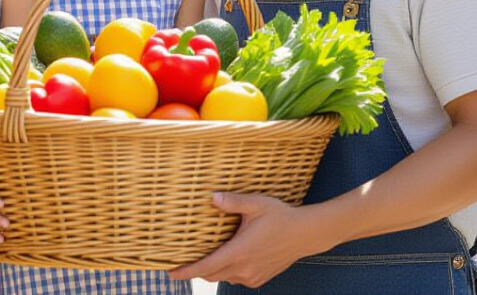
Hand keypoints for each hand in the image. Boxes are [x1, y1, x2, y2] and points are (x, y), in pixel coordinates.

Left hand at [168, 192, 311, 286]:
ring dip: (214, 269)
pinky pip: (236, 278)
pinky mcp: (259, 279)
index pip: (206, 267)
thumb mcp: (256, 204)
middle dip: (196, 270)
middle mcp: (244, 268)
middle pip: (211, 274)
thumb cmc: (280, 216)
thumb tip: (212, 197)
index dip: (187, 271)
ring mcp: (252, 276)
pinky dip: (228, 271)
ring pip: (224, 277)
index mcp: (239, 252)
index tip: (171, 273)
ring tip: (207, 255)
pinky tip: (230, 257)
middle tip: (182, 261)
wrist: (305, 234)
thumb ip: (232, 202)